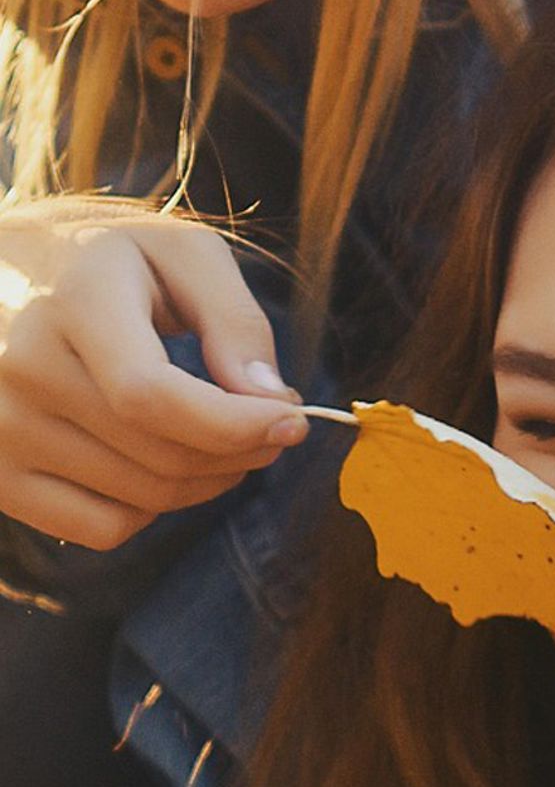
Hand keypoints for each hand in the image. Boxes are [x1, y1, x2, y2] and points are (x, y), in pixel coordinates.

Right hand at [0, 207, 308, 550]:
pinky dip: (154, 509)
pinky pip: (105, 530)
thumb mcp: (185, 256)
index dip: (234, 425)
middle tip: (271, 427)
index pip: (152, 396)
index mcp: (74, 302)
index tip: (293, 422)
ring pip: (147, 497)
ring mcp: (1, 428)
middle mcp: (21, 367)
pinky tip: (157, 460)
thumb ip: (236, 320)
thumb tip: (270, 401)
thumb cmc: (117, 266)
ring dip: (211, 479)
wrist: (13, 274)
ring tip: (220, 436)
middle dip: (243, 451)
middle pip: (164, 455)